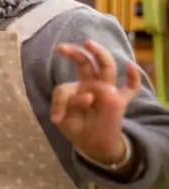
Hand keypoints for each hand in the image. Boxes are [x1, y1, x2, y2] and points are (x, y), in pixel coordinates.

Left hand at [51, 40, 141, 165]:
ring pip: (106, 68)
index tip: (56, 118)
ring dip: (99, 54)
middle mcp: (91, 85)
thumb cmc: (76, 127)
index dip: (59, 102)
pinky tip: (130, 67)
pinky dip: (133, 78)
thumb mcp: (63, 119)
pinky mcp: (119, 101)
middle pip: (86, 63)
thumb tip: (88, 96)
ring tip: (89, 44)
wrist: (92, 144)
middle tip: (62, 48)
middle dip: (75, 53)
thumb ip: (67, 105)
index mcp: (76, 88)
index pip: (65, 88)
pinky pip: (130, 88)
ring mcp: (106, 91)